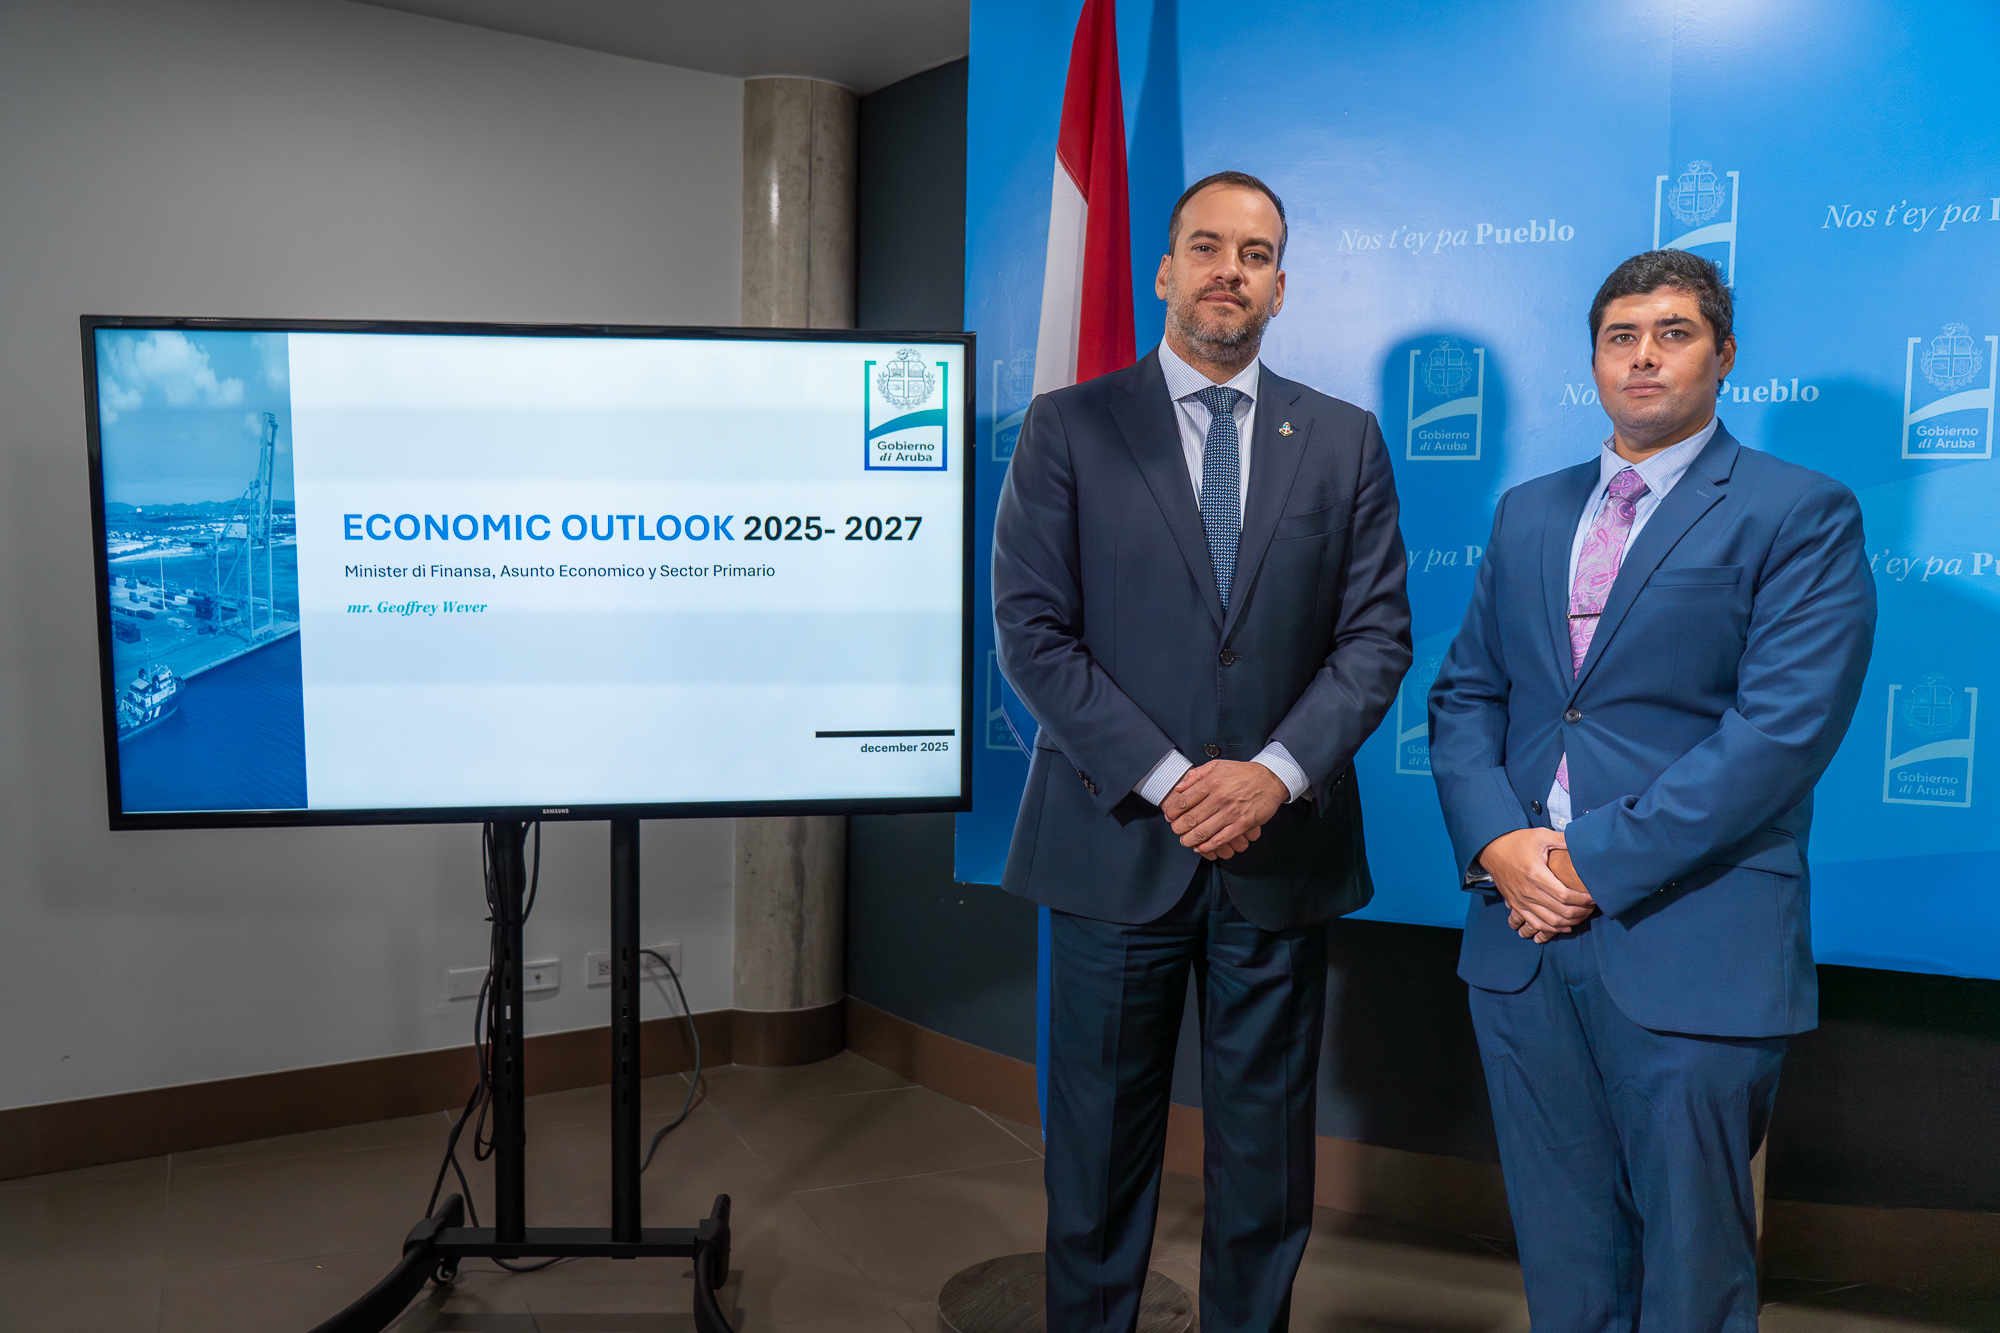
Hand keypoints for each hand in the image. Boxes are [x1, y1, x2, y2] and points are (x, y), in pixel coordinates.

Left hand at [1162, 760, 1285, 858]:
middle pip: (1191, 818)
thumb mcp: (1217, 766)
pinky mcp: (1242, 824)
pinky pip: (1221, 839)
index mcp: (1212, 783)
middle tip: (1175, 830)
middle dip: (1178, 828)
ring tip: (1185, 841)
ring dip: (1190, 839)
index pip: (1184, 800)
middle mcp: (1220, 798)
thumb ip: (1196, 775)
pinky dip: (1208, 846)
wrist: (1270, 779)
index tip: (1169, 816)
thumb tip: (1179, 787)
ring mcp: (1231, 812)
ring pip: (1204, 831)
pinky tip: (1202, 847)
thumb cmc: (1243, 773)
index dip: (1172, 811)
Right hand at [1478, 828, 1594, 939]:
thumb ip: (1563, 840)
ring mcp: (1521, 901)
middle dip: (1581, 912)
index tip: (1594, 897)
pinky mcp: (1516, 905)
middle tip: (1592, 907)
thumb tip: (1583, 842)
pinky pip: (1536, 924)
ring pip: (1550, 922)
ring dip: (1570, 922)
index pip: (1565, 896)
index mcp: (1536, 874)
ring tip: (1582, 916)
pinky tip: (1565, 927)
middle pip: (1561, 911)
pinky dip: (1552, 929)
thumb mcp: (1541, 835)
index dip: (1583, 900)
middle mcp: (1528, 891)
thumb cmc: (1517, 841)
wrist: (1491, 849)